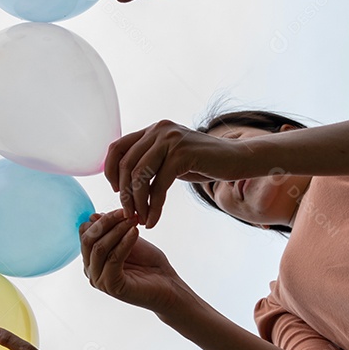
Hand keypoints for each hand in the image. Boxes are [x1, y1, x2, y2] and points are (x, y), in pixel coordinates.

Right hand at [79, 210, 186, 314]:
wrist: (168, 285)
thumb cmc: (149, 264)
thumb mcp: (128, 240)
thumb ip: (111, 230)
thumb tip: (93, 216)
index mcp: (91, 259)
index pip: (85, 234)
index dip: (101, 220)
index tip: (120, 211)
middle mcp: (90, 270)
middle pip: (88, 240)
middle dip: (106, 223)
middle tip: (124, 213)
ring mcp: (99, 280)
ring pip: (99, 248)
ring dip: (116, 230)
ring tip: (132, 221)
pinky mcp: (111, 286)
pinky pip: (113, 259)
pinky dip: (124, 243)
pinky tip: (135, 232)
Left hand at [106, 120, 250, 226]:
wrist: (239, 160)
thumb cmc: (203, 163)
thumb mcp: (170, 159)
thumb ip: (149, 163)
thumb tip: (123, 183)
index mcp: (152, 130)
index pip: (117, 148)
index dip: (110, 172)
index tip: (116, 193)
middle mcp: (158, 130)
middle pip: (125, 164)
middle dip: (124, 194)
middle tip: (128, 214)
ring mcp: (170, 140)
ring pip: (139, 176)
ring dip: (137, 203)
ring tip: (140, 219)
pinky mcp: (182, 154)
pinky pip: (159, 185)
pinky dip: (153, 206)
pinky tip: (153, 219)